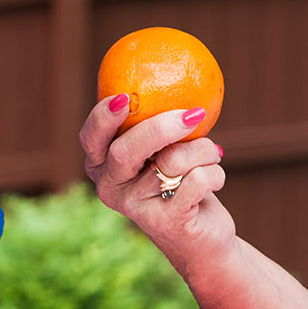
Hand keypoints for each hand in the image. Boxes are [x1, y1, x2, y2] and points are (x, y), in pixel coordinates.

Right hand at [80, 95, 229, 256]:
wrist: (201, 236)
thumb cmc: (180, 180)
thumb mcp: (164, 150)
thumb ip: (157, 123)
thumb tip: (176, 73)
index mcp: (102, 165)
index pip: (92, 138)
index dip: (103, 117)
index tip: (122, 98)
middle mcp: (110, 187)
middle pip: (127, 149)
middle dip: (162, 127)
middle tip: (194, 114)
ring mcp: (135, 208)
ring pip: (173, 160)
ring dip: (204, 151)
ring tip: (212, 155)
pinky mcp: (165, 223)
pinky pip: (197, 180)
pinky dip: (216, 174)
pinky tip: (216, 181)